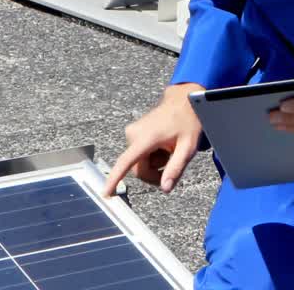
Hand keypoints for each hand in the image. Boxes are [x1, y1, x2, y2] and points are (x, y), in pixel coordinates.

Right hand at [102, 83, 203, 197]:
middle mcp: (134, 134)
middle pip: (137, 168)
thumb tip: (165, 188)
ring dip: (154, 162)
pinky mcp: (132, 132)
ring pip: (138, 162)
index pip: (126, 163)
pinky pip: (139, 153)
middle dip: (154, 172)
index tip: (105, 193)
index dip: (114, 179)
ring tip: (170, 148)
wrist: (184, 100)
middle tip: (172, 164)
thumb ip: (176, 168)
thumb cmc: (188, 121)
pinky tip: (164, 144)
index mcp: (146, 137)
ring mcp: (132, 132)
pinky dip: (151, 154)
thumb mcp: (188, 147)